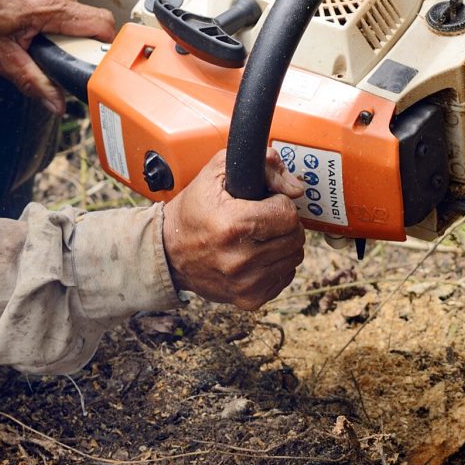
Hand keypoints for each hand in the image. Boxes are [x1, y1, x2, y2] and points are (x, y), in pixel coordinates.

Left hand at [0, 0, 115, 115]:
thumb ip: (32, 80)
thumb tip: (56, 103)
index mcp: (47, 6)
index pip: (101, 24)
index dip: (106, 45)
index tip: (98, 59)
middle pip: (87, 20)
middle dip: (73, 39)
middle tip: (49, 48)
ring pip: (74, 9)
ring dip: (61, 24)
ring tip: (33, 30)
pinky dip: (51, 10)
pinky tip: (28, 15)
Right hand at [162, 150, 306, 309]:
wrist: (168, 253)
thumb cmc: (194, 211)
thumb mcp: (217, 173)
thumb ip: (262, 165)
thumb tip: (296, 187)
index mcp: (232, 225)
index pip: (288, 214)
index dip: (279, 203)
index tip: (264, 203)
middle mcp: (239, 259)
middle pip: (295, 236)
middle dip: (284, 223)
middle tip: (263, 219)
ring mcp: (245, 283)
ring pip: (295, 257)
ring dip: (283, 243)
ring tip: (259, 236)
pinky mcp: (249, 299)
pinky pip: (286, 276)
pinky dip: (277, 264)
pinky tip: (257, 255)